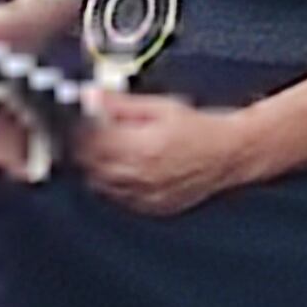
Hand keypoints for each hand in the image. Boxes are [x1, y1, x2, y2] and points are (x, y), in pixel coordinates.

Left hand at [72, 88, 270, 215]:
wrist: (231, 155)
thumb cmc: (201, 128)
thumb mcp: (160, 106)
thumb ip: (120, 104)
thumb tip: (90, 98)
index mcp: (140, 149)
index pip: (89, 142)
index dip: (77, 129)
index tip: (75, 118)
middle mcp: (140, 177)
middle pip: (89, 165)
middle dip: (82, 148)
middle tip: (85, 133)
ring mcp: (145, 196)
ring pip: (99, 185)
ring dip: (95, 167)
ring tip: (106, 150)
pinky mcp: (151, 208)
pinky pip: (117, 199)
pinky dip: (112, 184)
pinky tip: (121, 169)